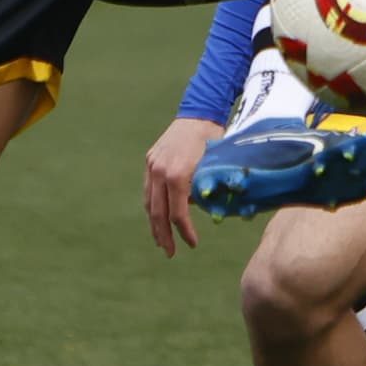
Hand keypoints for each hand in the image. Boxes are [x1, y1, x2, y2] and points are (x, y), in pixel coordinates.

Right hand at [144, 117, 215, 254]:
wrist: (200, 112)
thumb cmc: (215, 140)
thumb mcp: (216, 167)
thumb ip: (211, 191)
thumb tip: (215, 214)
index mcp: (177, 174)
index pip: (177, 213)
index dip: (185, 231)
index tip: (192, 244)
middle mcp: (159, 171)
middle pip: (157, 212)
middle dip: (163, 235)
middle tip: (170, 253)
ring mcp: (152, 165)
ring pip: (149, 202)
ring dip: (154, 224)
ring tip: (161, 241)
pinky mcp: (150, 160)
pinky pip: (148, 189)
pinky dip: (152, 206)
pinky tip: (158, 218)